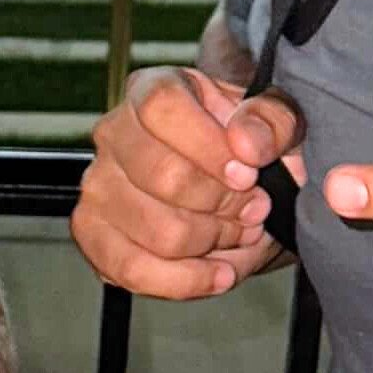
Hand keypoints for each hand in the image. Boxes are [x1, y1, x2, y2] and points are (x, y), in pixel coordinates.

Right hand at [74, 64, 304, 299]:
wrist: (240, 196)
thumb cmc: (252, 151)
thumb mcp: (278, 124)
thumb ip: (273, 121)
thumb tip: (247, 142)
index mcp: (154, 90)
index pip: (161, 107)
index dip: (208, 145)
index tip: (248, 173)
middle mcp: (114, 132)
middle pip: (160, 174)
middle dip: (221, 204)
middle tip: (253, 209)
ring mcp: (98, 185)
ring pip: (156, 231)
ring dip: (211, 242)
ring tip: (237, 233)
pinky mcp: (94, 235)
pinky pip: (131, 270)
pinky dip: (184, 281)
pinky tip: (217, 274)